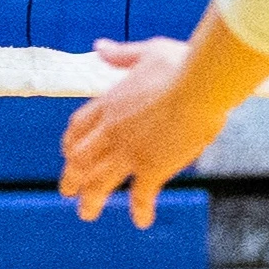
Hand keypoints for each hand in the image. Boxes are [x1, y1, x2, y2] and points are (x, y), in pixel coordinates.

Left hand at [59, 35, 228, 228]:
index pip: (78, 127)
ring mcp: (130, 151)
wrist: (201, 87)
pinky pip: (142, 194)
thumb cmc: (180, 65)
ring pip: (100, 181)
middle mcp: (112, 131)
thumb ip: (122, 55)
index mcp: (110, 103)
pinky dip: (141, 209)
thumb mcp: (147, 52)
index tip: (68, 153)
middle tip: (67, 191)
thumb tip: (99, 47)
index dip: (71, 142)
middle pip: (82, 159)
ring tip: (86, 214)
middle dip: (72, 177)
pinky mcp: (153, 167)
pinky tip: (142, 221)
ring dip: (91, 199)